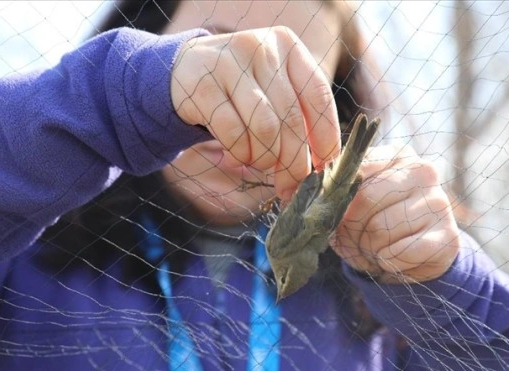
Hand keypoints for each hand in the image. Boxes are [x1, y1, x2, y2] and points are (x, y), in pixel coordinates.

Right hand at [170, 26, 340, 198]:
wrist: (183, 70)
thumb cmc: (240, 89)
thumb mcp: (272, 87)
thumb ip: (298, 115)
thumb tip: (320, 167)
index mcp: (288, 46)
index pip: (318, 96)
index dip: (326, 136)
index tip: (323, 167)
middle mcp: (262, 48)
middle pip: (291, 119)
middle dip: (294, 163)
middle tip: (289, 186)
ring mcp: (230, 63)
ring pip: (264, 128)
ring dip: (264, 159)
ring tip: (258, 164)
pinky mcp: (203, 84)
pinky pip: (233, 133)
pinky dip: (239, 154)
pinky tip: (235, 156)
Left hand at [331, 145, 459, 283]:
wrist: (416, 259)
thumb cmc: (377, 224)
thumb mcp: (355, 201)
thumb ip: (337, 190)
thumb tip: (312, 193)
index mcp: (397, 154)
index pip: (354, 171)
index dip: (339, 202)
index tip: (339, 216)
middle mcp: (422, 170)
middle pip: (365, 199)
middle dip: (351, 228)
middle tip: (357, 240)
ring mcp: (439, 202)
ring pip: (379, 229)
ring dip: (368, 249)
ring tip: (376, 249)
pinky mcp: (448, 237)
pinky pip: (399, 253)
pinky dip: (387, 263)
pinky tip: (394, 259)